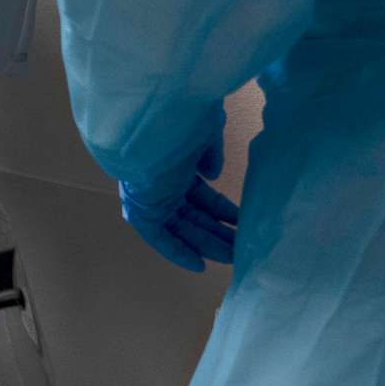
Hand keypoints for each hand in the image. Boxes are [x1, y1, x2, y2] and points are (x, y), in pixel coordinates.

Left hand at [119, 121, 238, 272]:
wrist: (155, 120)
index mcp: (177, 165)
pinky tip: (199, 265)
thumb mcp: (205, 135)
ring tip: (234, 259)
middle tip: (243, 249)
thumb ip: (209, 155)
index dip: (221, 211)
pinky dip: (177, 251)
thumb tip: (211, 174)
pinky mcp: (141, 209)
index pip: (201, 195)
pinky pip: (159, 237)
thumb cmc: (183, 120)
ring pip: (181, 228)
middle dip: (218, 233)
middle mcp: (162, 183)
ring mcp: (151, 196)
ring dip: (206, 245)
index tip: (240, 223)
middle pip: (194, 215)